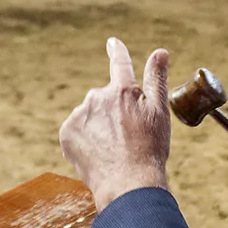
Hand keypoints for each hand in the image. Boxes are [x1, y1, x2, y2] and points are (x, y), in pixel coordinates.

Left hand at [59, 38, 171, 211]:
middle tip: (128, 138)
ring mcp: (80, 114)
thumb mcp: (160, 112)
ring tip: (114, 150)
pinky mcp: (67, 133)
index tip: (112, 42)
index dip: (117, 51)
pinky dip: (85, 140)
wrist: (128, 184)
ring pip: (90, 116)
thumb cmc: (150, 150)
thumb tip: (160, 52)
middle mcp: (98, 96)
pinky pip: (76, 131)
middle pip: (105, 99)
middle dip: (113, 112)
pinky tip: (99, 155)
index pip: (120, 63)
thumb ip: (157, 79)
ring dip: (99, 127)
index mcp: (122, 90)